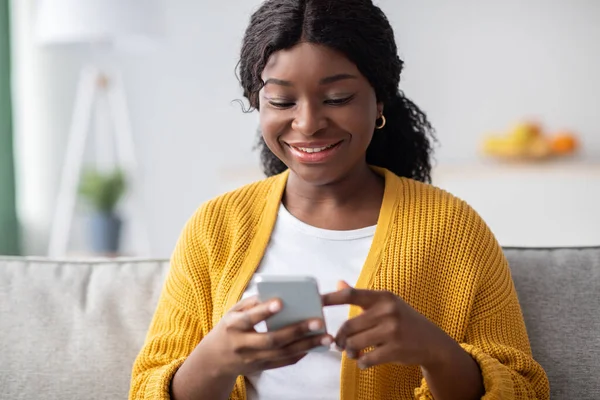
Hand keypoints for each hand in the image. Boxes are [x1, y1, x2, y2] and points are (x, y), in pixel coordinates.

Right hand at [195, 295, 333, 377]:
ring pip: (282, 353)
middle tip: (318, 321)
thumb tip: (277, 293)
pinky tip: (314, 346)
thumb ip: (252, 303)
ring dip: (306, 345)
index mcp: (233, 326)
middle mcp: (242, 345)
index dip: (264, 311)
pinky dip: (300, 354)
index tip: (281, 302)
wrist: (215, 359)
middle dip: (296, 331)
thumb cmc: (229, 328)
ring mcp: (252, 359)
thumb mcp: (233, 312)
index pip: (249, 319)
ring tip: (326, 337)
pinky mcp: (261, 368)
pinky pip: (283, 362)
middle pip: (272, 339)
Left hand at [323, 281, 455, 369]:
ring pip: (354, 344)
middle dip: (340, 338)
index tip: (315, 301)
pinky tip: (364, 360)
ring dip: (349, 352)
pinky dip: (361, 362)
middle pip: (348, 326)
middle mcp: (387, 311)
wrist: (432, 342)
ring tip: (352, 352)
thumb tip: (339, 282)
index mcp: (383, 297)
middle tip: (339, 343)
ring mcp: (392, 330)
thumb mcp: (386, 304)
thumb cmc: (404, 320)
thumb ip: (361, 296)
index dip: (330, 298)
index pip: (351, 294)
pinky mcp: (395, 350)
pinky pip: (366, 359)